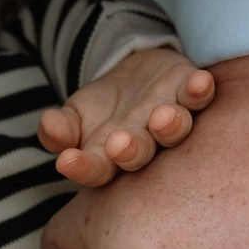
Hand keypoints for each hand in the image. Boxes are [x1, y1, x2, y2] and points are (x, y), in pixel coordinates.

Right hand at [37, 47, 214, 186]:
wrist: (136, 78)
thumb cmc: (103, 110)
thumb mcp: (73, 117)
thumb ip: (59, 129)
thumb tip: (48, 128)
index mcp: (112, 161)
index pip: (95, 170)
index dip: (82, 168)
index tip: (67, 161)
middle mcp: (145, 146)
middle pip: (140, 154)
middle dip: (131, 150)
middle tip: (119, 144)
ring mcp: (170, 121)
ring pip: (174, 130)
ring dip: (170, 126)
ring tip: (161, 118)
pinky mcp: (188, 92)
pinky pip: (199, 96)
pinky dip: (200, 90)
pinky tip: (200, 83)